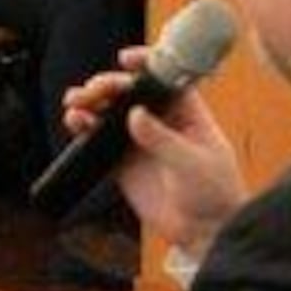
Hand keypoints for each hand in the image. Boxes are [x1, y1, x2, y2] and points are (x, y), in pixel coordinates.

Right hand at [67, 55, 245, 257]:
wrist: (206, 231)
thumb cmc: (215, 192)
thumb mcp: (194, 163)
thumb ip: (163, 139)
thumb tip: (135, 115)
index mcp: (186, 112)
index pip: (164, 77)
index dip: (145, 63)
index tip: (126, 59)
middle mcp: (161, 121)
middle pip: (130, 91)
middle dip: (109, 85)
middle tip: (93, 90)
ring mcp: (140, 141)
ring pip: (111, 112)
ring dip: (91, 102)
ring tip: (75, 102)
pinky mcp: (124, 163)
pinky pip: (100, 140)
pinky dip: (85, 129)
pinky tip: (75, 122)